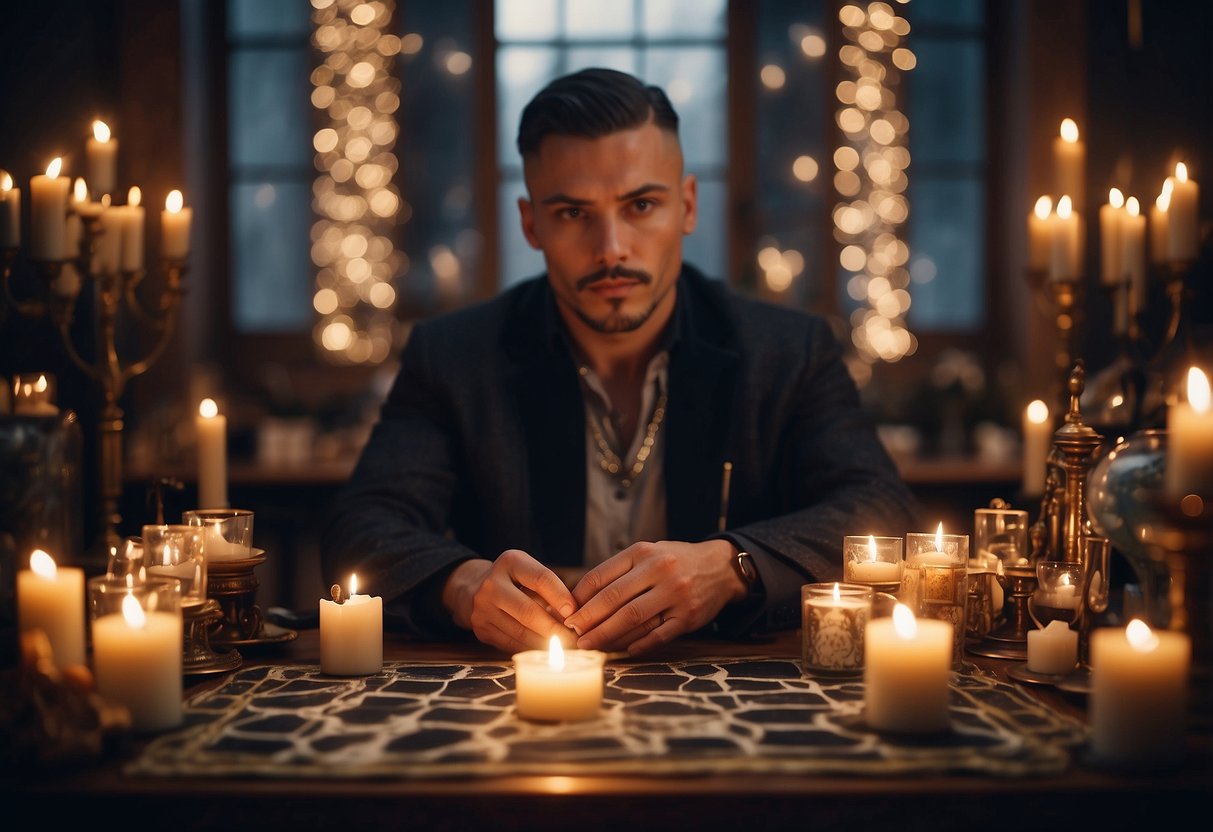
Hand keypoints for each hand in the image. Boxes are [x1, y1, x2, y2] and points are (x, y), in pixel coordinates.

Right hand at [442, 550, 577, 652]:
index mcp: (510, 562)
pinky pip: (512, 644)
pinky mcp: (481, 629)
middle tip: (574, 638)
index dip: (560, 597)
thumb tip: (576, 616)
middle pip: (528, 610)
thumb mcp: (530, 573)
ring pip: (521, 632)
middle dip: (555, 628)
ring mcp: (482, 608)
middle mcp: (491, 584)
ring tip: (566, 647)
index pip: (540, 579)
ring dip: (546, 643)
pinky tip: (546, 651)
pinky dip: (532, 648)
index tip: (575, 613)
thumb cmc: (515, 581)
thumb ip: (551, 589)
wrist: (476, 589)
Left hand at [565, 539, 746, 655]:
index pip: (601, 576)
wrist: (720, 567)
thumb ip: (618, 572)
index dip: (579, 598)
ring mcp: (675, 594)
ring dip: (607, 635)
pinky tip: (625, 651)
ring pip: (633, 618)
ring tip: (589, 645)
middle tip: (571, 634)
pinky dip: (640, 644)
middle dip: (587, 619)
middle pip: (613, 599)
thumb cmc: (674, 562)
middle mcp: (659, 570)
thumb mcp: (647, 554)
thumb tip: (580, 599)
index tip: (565, 614)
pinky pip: (659, 634)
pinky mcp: (689, 616)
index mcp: (642, 553)